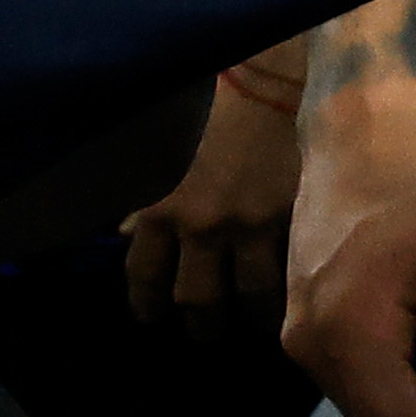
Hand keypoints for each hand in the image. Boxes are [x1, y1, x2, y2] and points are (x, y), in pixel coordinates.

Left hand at [120, 71, 299, 334]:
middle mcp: (200, 226)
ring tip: (256, 326)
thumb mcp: (163, 154)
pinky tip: (292, 300)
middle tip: (206, 334)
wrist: (273, 82)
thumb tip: (123, 234)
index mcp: (161, 208)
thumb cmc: (213, 112)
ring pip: (246, 296)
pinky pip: (288, 272)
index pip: (143, 276)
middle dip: (200, 323)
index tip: (153, 317)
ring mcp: (250, 226)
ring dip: (249, 318)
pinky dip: (288, 291)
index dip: (146, 304)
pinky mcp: (292, 220)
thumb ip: (146, 197)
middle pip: (194, 297)